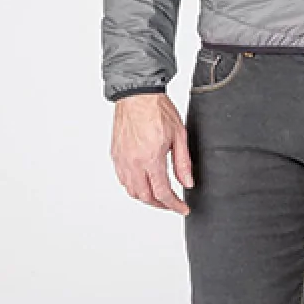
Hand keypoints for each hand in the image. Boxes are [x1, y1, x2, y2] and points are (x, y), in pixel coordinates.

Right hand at [112, 92, 193, 214]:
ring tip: (159, 196)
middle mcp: (133, 162)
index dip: (174, 205)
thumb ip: (183, 163)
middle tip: (173, 204)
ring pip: (132, 191)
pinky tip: (144, 183)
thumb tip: (187, 183)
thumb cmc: (157, 109)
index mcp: (150, 158)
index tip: (183, 209)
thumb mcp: (179, 135)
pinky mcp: (115, 155)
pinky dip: (134, 187)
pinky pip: (123, 180)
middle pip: (146, 197)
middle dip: (161, 205)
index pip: (163, 193)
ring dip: (146, 198)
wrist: (136, 94)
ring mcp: (122, 160)